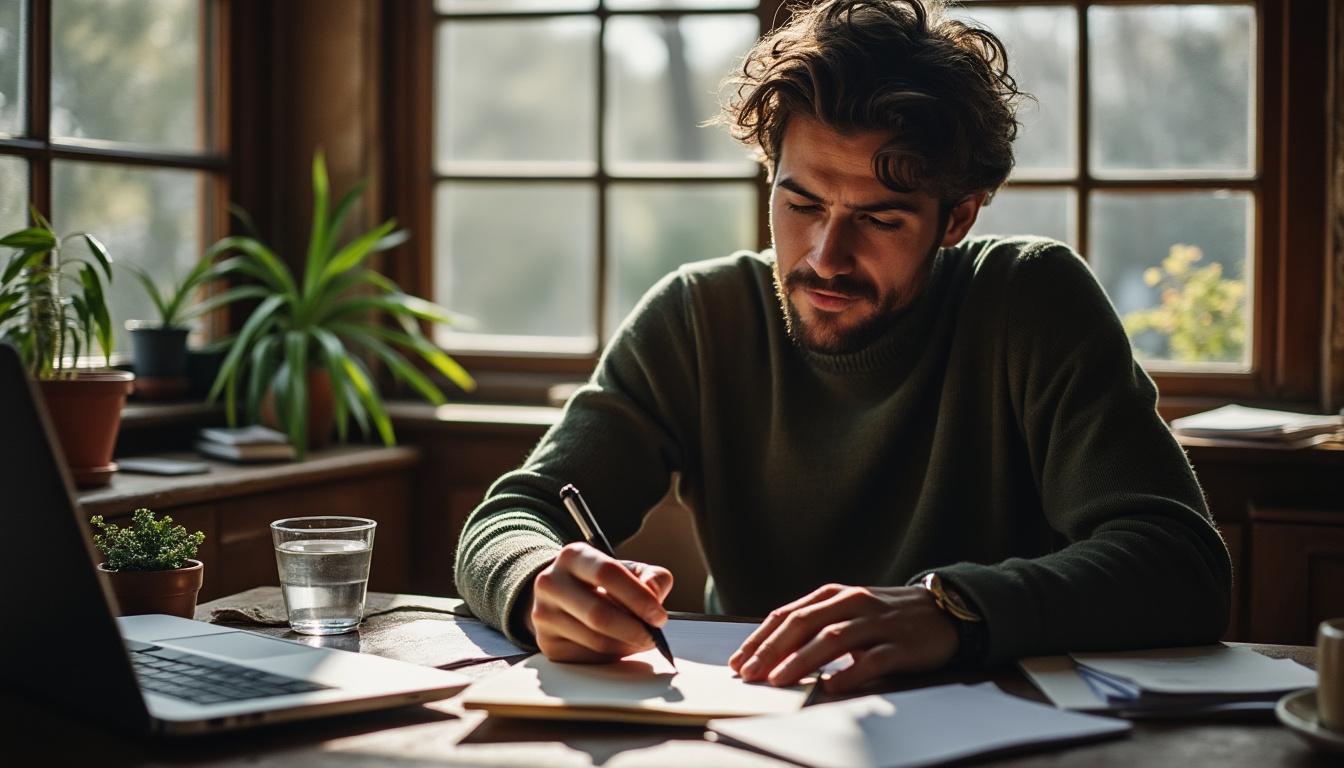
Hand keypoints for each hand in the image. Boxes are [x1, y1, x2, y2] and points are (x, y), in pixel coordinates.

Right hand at [527, 542, 673, 662]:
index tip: (659, 616)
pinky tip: (619, 645)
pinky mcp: (547, 643)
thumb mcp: (628, 570)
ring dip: (626, 646)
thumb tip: (655, 594)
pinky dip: (611, 656)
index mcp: (573, 556)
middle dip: (634, 629)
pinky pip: (587, 657)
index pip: (607, 575)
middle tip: (653, 636)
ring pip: (595, 640)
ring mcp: (544, 614)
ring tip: (639, 640)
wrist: (562, 594)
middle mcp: (551, 583)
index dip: (638, 598)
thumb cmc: (600, 582)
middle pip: (598, 614)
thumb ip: (651, 576)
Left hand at [728, 584, 957, 693]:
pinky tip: (830, 685)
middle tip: (749, 674)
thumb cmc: (885, 616)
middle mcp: (853, 603)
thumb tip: (772, 654)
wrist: (943, 611)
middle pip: (805, 623)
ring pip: (833, 638)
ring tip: (779, 680)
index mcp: (834, 595)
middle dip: (772, 650)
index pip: (788, 614)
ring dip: (802, 660)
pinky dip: (849, 672)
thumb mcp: (848, 611)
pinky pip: (872, 659)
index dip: (761, 638)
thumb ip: (816, 626)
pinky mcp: (901, 644)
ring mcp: (878, 623)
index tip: (739, 661)